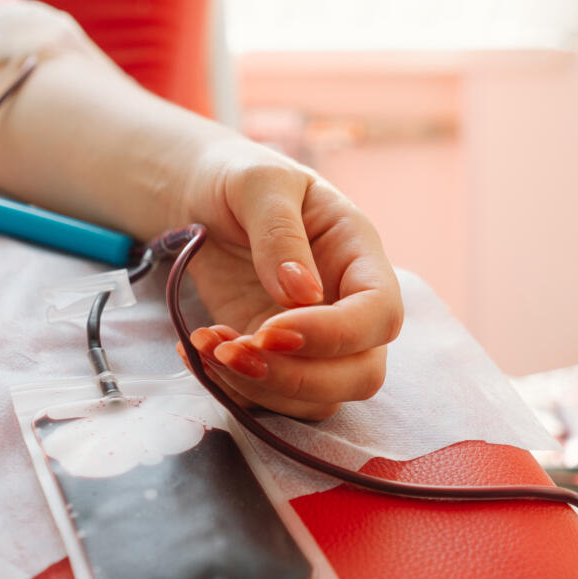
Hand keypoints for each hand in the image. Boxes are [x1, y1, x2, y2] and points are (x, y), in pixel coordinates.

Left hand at [171, 139, 403, 419]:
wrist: (202, 197)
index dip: (334, 335)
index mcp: (359, 256)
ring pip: (317, 398)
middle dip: (297, 377)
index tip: (271, 328)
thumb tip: (301, 294)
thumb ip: (280, 232)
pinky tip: (198, 352)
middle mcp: (348, 306)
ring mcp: (314, 341)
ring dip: (260, 388)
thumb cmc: (241, 179)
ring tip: (205, 346)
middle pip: (361, 373)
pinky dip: (234, 390)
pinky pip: (272, 399)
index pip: (379, 314)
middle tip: (234, 351)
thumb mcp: (259, 183)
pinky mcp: (275, 359)